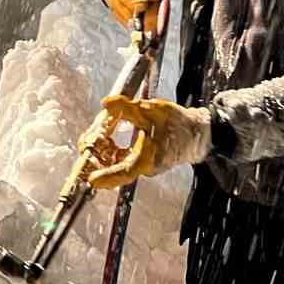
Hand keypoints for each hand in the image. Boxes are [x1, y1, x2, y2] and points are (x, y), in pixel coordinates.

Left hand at [89, 96, 211, 188]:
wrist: (197, 133)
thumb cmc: (178, 123)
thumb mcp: (152, 109)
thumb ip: (127, 106)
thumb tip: (107, 103)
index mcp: (150, 157)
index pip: (126, 171)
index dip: (108, 176)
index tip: (92, 180)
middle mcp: (146, 167)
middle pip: (116, 169)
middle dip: (98, 159)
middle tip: (87, 144)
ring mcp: (145, 167)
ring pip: (118, 165)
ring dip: (104, 154)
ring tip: (94, 138)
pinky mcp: (144, 164)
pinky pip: (123, 162)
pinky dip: (113, 153)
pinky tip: (107, 140)